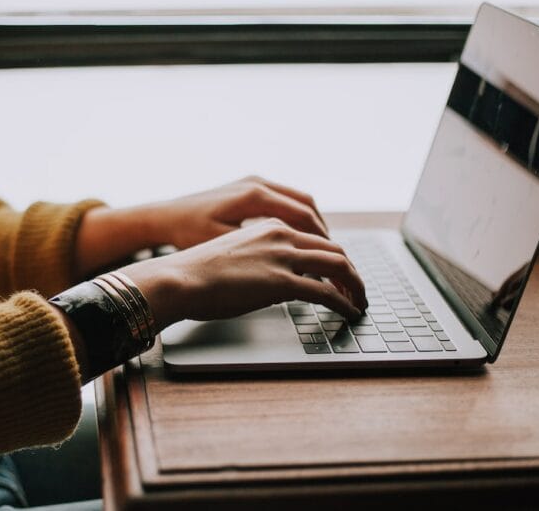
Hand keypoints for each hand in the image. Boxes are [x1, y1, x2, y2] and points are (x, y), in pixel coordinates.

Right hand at [118, 218, 366, 330]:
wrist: (178, 278)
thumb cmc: (196, 273)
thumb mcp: (234, 256)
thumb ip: (260, 262)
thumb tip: (273, 284)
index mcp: (269, 226)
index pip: (314, 238)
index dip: (333, 257)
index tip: (339, 274)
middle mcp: (281, 235)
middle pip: (334, 249)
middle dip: (351, 271)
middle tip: (357, 290)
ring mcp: (283, 257)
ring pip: (339, 266)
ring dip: (355, 286)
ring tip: (359, 302)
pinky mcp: (282, 282)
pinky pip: (327, 292)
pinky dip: (345, 302)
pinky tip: (349, 312)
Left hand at [144, 175, 327, 250]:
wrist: (163, 216)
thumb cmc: (187, 233)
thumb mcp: (224, 246)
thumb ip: (260, 254)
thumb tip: (294, 269)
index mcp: (254, 196)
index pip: (303, 216)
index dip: (322, 241)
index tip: (333, 261)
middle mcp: (257, 183)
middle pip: (307, 206)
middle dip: (323, 234)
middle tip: (335, 258)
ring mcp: (253, 182)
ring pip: (298, 201)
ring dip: (313, 225)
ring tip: (322, 250)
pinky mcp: (248, 187)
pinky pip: (284, 199)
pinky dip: (297, 218)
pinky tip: (299, 238)